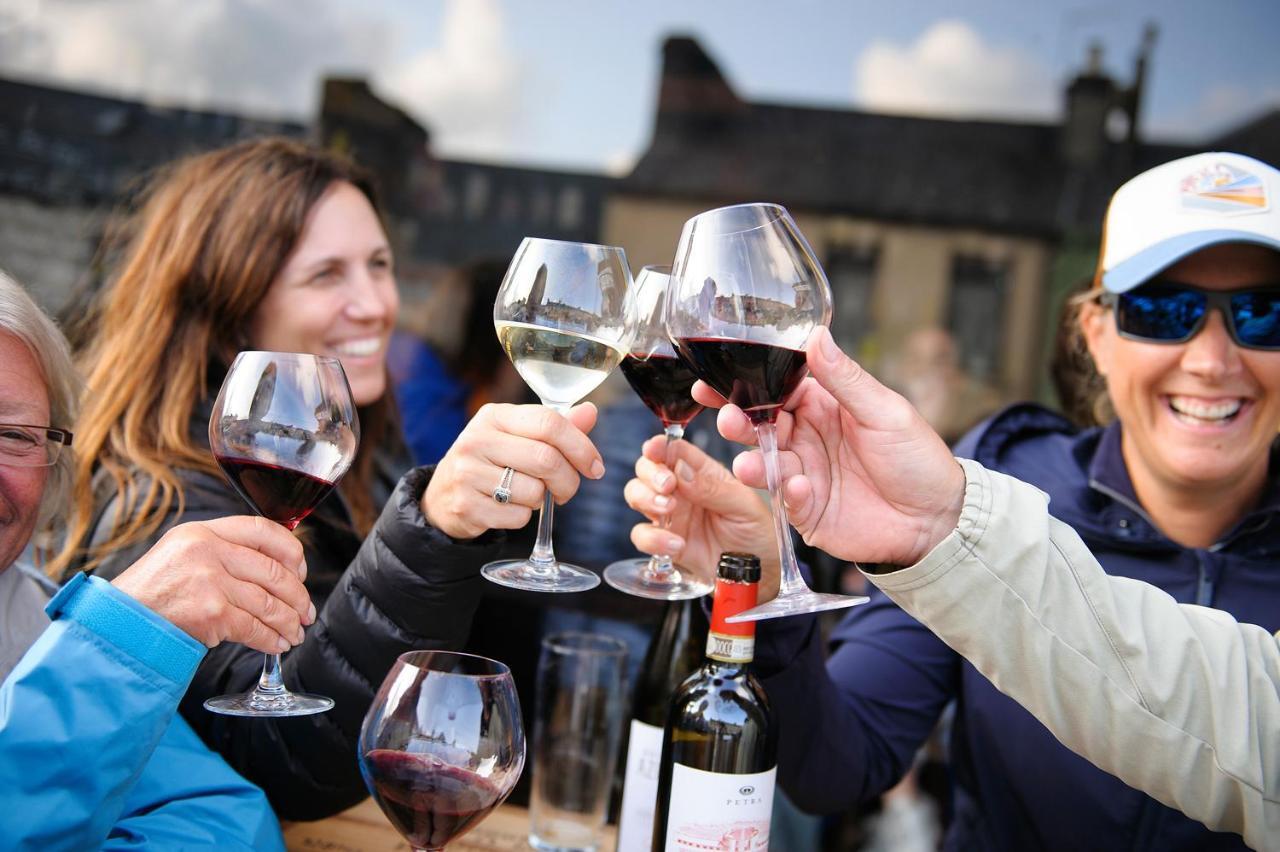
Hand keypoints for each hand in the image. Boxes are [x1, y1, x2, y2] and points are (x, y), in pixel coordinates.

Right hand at [110, 516, 313, 653]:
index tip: (301, 570)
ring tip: (295, 633)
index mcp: (203, 531)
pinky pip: (255, 627)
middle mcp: (208, 551)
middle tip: (305, 612)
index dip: (291, 551)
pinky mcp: (211, 613)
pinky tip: (278, 644)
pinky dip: (271, 639)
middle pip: (274, 571)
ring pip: (269, 602)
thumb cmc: (152, 593)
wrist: (117, 624)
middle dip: (298, 596)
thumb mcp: (182, 553)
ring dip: (288, 622)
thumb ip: (222, 552)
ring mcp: (210, 581)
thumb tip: (276, 567)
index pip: (264, 530)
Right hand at [423, 402, 603, 539]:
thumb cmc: (491, 462)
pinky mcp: (465, 505)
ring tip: (531, 496)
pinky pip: (517, 516)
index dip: (581, 446)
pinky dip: (523, 517)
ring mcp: (467, 472)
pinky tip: (509, 508)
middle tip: (567, 490)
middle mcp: (477, 439)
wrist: (442, 497)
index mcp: (494, 415)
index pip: (549, 422)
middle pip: (546, 459)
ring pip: (533, 491)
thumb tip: (590, 412)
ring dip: (543, 500)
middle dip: (568, 480)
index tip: (595, 467)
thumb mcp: (518, 437)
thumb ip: (556, 427)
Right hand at [624, 436, 780, 601]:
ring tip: (668, 510)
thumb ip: (713, 489)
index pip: (675, 450)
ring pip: (637, 495)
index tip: (655, 449)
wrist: (756, 573)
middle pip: (648, 468)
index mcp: (703, 473)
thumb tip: (681, 471)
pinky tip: (676, 545)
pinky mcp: (664, 543)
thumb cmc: (757, 533)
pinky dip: (652, 538)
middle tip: (667, 485)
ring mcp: (671, 516)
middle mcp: (682, 491)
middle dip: (651, 473)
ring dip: (646, 498)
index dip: (660, 446)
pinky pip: (642, 535)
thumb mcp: (743, 506)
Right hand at [695, 327, 965, 567]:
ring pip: (764, 464)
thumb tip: (817, 335)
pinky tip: (799, 488)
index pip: (775, 389)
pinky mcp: (806, 511)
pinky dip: (788, 493)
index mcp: (822, 407)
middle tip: (728, 419)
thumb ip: (846, 379)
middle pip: (760, 425)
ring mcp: (803, 475)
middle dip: (738, 421)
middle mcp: (806, 439)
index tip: (717, 380)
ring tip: (751, 463)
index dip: (746, 383)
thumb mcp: (885, 411)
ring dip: (753, 461)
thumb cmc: (917, 459)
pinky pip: (786, 500)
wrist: (938, 520)